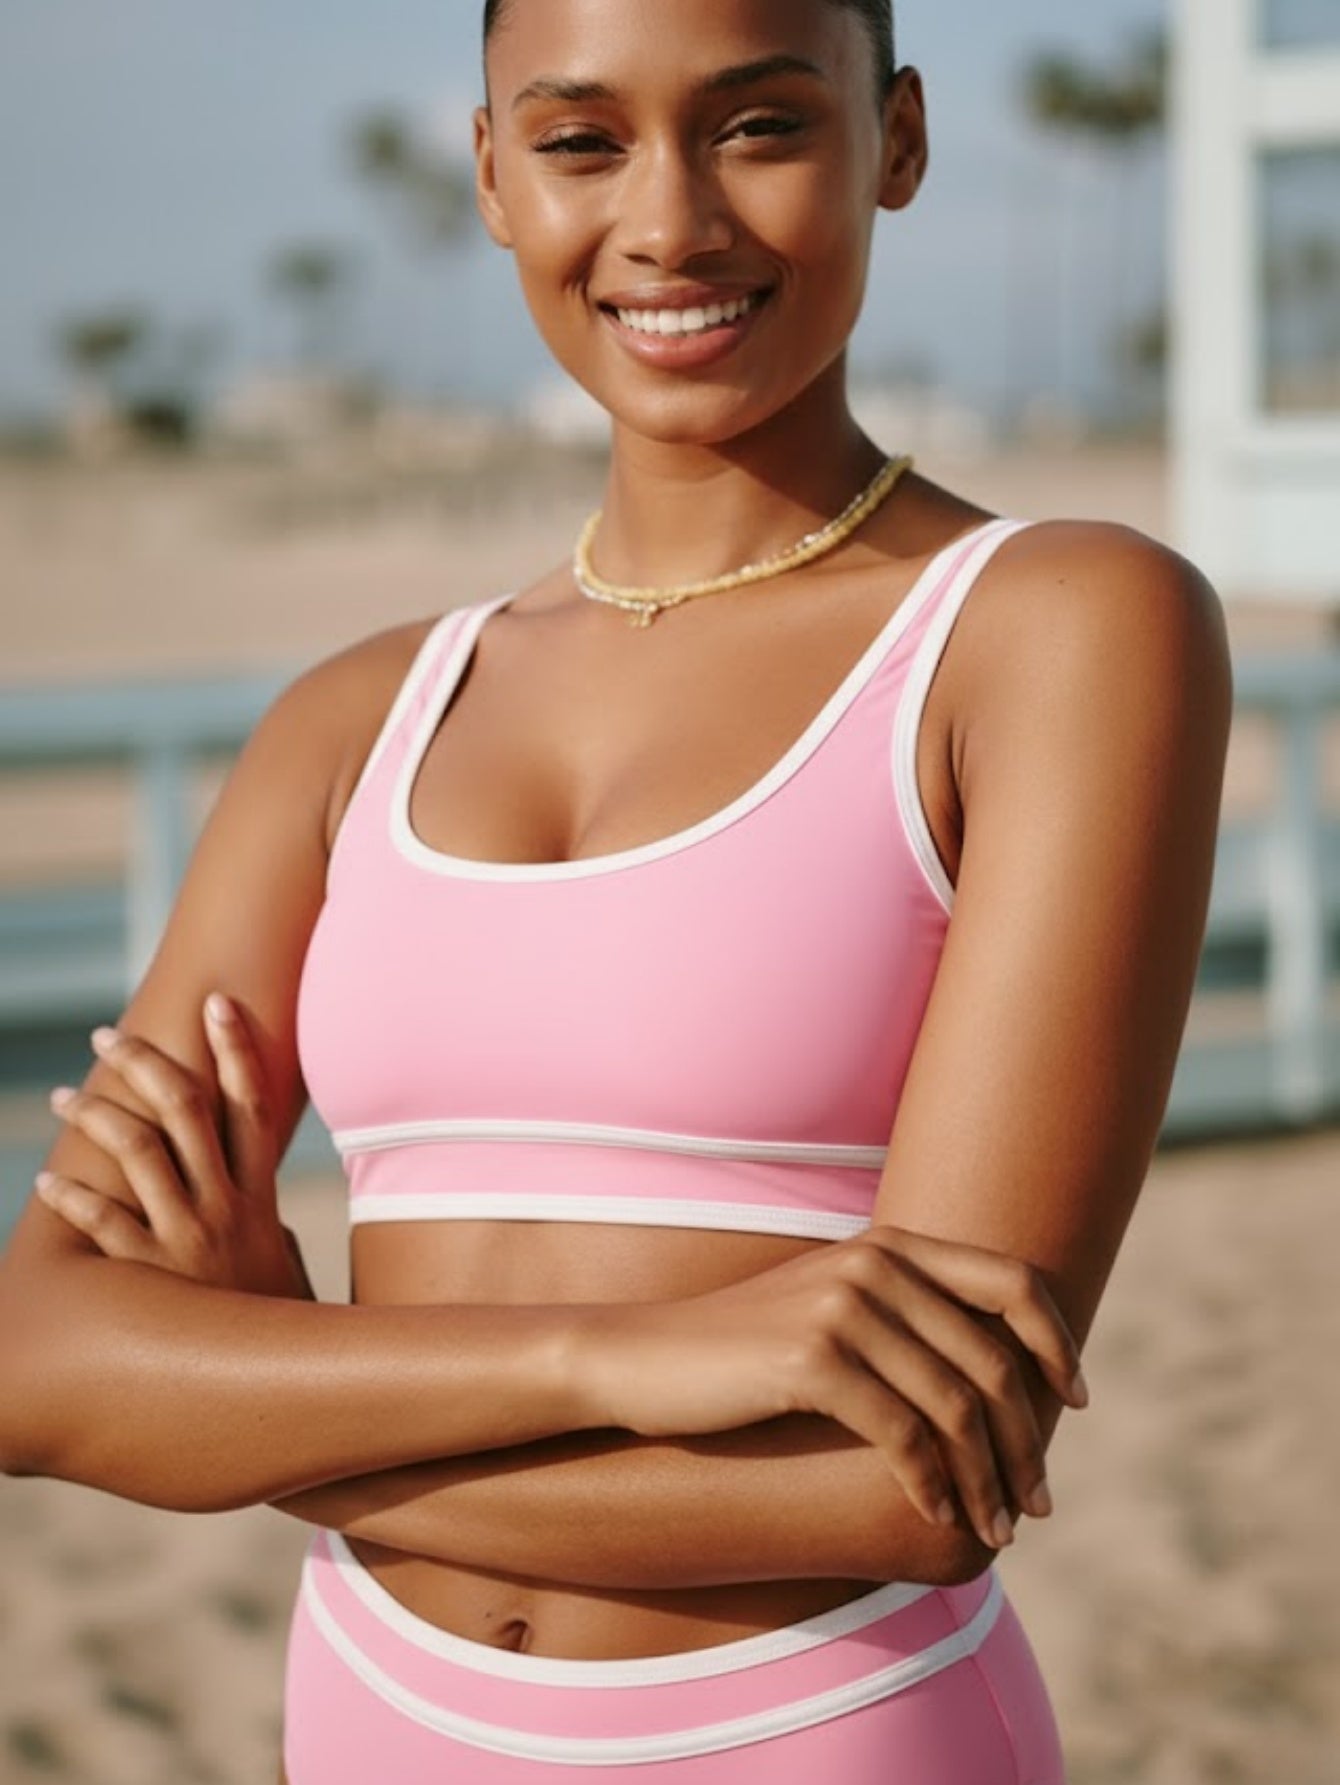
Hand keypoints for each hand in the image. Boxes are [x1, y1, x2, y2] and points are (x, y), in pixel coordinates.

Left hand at [36, 993, 313, 1300]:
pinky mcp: (153, 1279)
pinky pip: (105, 1227)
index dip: (236, 1049)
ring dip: (99, 1115)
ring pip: (139, 1152)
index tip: (215, 1002)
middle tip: (108, 1035)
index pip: (251, 1104)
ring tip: (64, 1095)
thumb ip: (275, 1233)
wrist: (284, 1388)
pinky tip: (48, 1181)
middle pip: (186, 1110)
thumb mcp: (288, 1268)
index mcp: (258, 1194)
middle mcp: (226, 1204)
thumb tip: (273, 1219)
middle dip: (147, 1063)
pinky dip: (74, 1199)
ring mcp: (189, 1238)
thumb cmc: (280, 1326)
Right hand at [572, 1226, 1087, 1552]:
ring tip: (999, 1530)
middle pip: (993, 1358)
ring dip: (988, 1480)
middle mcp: (876, 1265)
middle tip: (1039, 1504)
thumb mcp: (834, 1311)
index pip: (1013, 1281)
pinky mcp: (813, 1360)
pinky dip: (932, 1485)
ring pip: (955, 1406)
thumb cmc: (745, 1351)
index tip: (1073, 1402)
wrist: (644, 1359)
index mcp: (892, 1246)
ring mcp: (844, 1308)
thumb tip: (992, 1379)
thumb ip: (906, 1318)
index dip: (1056, 1342)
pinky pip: (902, 1435)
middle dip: (1026, 1441)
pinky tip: (936, 1515)